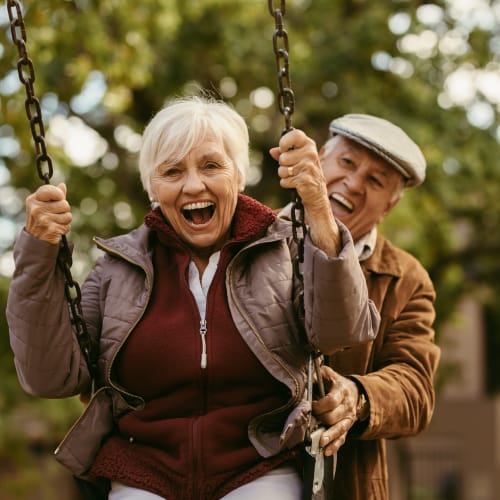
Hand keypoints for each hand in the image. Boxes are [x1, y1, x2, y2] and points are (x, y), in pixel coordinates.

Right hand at [25, 182, 71, 243]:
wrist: (35, 238)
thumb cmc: (41, 218)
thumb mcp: (43, 204)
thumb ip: (53, 195)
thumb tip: (62, 185)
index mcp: (33, 200)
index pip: (50, 190)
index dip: (59, 194)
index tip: (59, 198)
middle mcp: (37, 209)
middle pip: (64, 204)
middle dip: (64, 210)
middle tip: (55, 214)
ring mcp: (44, 219)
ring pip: (68, 215)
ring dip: (65, 220)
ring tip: (56, 222)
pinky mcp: (51, 229)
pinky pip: (68, 225)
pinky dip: (65, 228)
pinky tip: (56, 229)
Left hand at [269, 129, 339, 255]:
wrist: (317, 194)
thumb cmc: (305, 174)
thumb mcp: (296, 160)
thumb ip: (284, 154)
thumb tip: (273, 150)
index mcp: (309, 145)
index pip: (295, 135)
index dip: (284, 142)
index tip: (282, 148)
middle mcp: (310, 154)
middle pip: (283, 157)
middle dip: (283, 165)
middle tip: (293, 169)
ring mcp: (308, 167)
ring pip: (282, 169)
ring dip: (284, 175)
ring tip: (294, 177)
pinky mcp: (304, 180)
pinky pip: (284, 180)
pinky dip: (286, 184)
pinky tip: (296, 184)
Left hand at [312, 365, 358, 455]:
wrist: (354, 390)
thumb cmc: (335, 381)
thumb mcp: (326, 374)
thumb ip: (315, 376)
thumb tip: (303, 385)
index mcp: (342, 390)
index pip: (331, 401)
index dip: (319, 405)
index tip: (310, 405)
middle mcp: (347, 406)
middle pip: (333, 417)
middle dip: (320, 419)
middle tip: (310, 419)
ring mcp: (349, 418)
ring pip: (339, 430)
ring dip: (329, 437)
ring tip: (320, 443)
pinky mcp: (348, 427)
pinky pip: (343, 438)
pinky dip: (335, 446)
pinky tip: (327, 452)